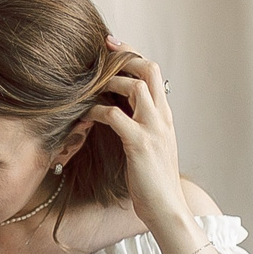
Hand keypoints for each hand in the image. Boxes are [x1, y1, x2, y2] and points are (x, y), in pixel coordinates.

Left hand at [95, 37, 192, 236]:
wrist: (167, 208)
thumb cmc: (153, 181)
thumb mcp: (150, 146)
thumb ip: (140, 125)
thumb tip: (119, 110)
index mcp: (165, 115)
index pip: (153, 73)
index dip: (133, 55)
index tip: (113, 44)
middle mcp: (162, 117)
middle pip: (149, 70)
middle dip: (126, 55)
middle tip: (102, 48)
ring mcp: (153, 129)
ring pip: (136, 88)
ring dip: (110, 82)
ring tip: (90, 85)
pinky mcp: (140, 144)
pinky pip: (115, 117)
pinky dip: (97, 111)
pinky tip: (85, 114)